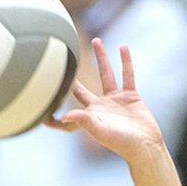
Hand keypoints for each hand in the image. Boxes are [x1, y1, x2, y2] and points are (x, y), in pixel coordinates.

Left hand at [49, 38, 183, 185]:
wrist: (144, 144)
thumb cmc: (120, 142)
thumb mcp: (99, 130)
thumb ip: (82, 120)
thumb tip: (64, 116)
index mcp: (89, 116)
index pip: (69, 112)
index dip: (56, 114)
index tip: (42, 111)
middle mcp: (100, 106)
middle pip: (82, 88)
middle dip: (73, 78)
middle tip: (63, 62)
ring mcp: (115, 100)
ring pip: (106, 74)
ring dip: (102, 58)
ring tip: (96, 40)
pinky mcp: (130, 95)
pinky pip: (127, 74)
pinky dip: (126, 61)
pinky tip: (123, 47)